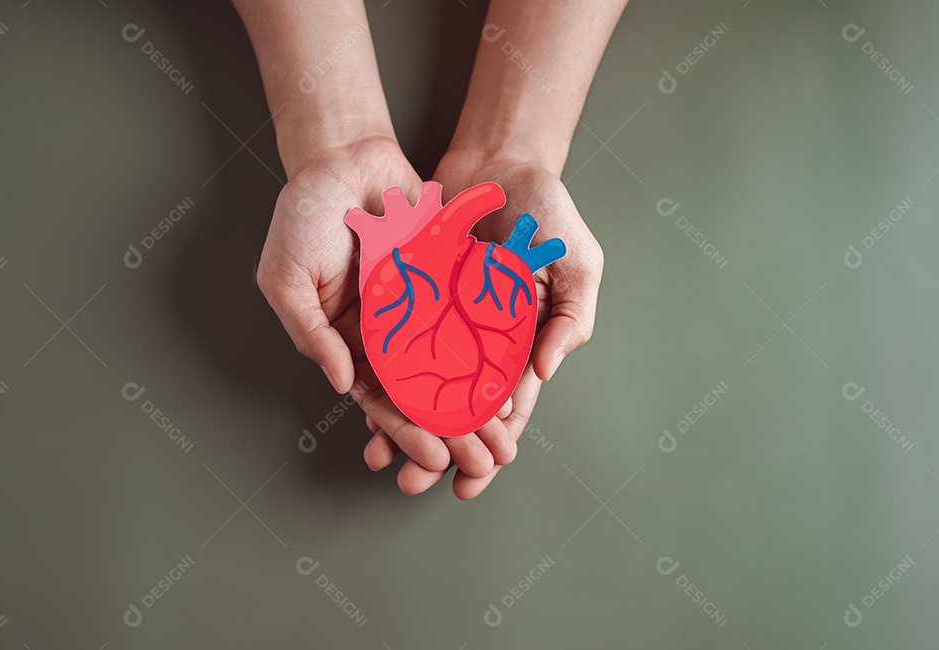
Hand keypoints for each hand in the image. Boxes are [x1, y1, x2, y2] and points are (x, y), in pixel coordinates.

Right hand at [256, 137, 515, 488]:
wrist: (343, 156)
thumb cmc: (302, 216)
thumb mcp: (286, 279)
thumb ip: (312, 334)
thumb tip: (339, 386)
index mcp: (348, 340)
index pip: (380, 398)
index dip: (406, 431)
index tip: (434, 459)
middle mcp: (388, 332)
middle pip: (425, 392)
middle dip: (453, 430)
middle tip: (483, 464)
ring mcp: (420, 306)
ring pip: (454, 365)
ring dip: (477, 402)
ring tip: (504, 434)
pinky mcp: (447, 279)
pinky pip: (473, 319)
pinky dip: (492, 350)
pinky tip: (515, 377)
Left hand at [359, 150, 602, 498]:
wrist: (498, 161)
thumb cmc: (548, 211)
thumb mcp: (577, 263)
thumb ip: (569, 318)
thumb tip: (544, 373)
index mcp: (522, 342)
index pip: (507, 408)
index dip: (491, 448)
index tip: (472, 482)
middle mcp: (480, 340)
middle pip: (457, 409)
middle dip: (436, 450)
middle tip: (413, 485)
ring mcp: (445, 321)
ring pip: (420, 386)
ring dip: (401, 423)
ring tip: (378, 459)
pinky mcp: (415, 297)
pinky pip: (394, 343)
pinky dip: (380, 373)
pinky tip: (361, 402)